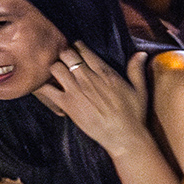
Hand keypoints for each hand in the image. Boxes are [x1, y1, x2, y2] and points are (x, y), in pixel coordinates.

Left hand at [31, 43, 149, 154]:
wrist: (124, 136)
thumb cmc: (134, 114)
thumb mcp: (140, 89)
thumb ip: (136, 69)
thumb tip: (141, 53)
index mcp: (104, 72)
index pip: (83, 49)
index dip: (77, 47)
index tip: (76, 52)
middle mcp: (88, 78)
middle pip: (66, 54)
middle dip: (63, 55)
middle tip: (64, 64)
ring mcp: (76, 90)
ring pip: (55, 67)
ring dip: (53, 69)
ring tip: (56, 76)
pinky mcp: (67, 104)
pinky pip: (47, 89)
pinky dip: (42, 87)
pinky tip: (45, 89)